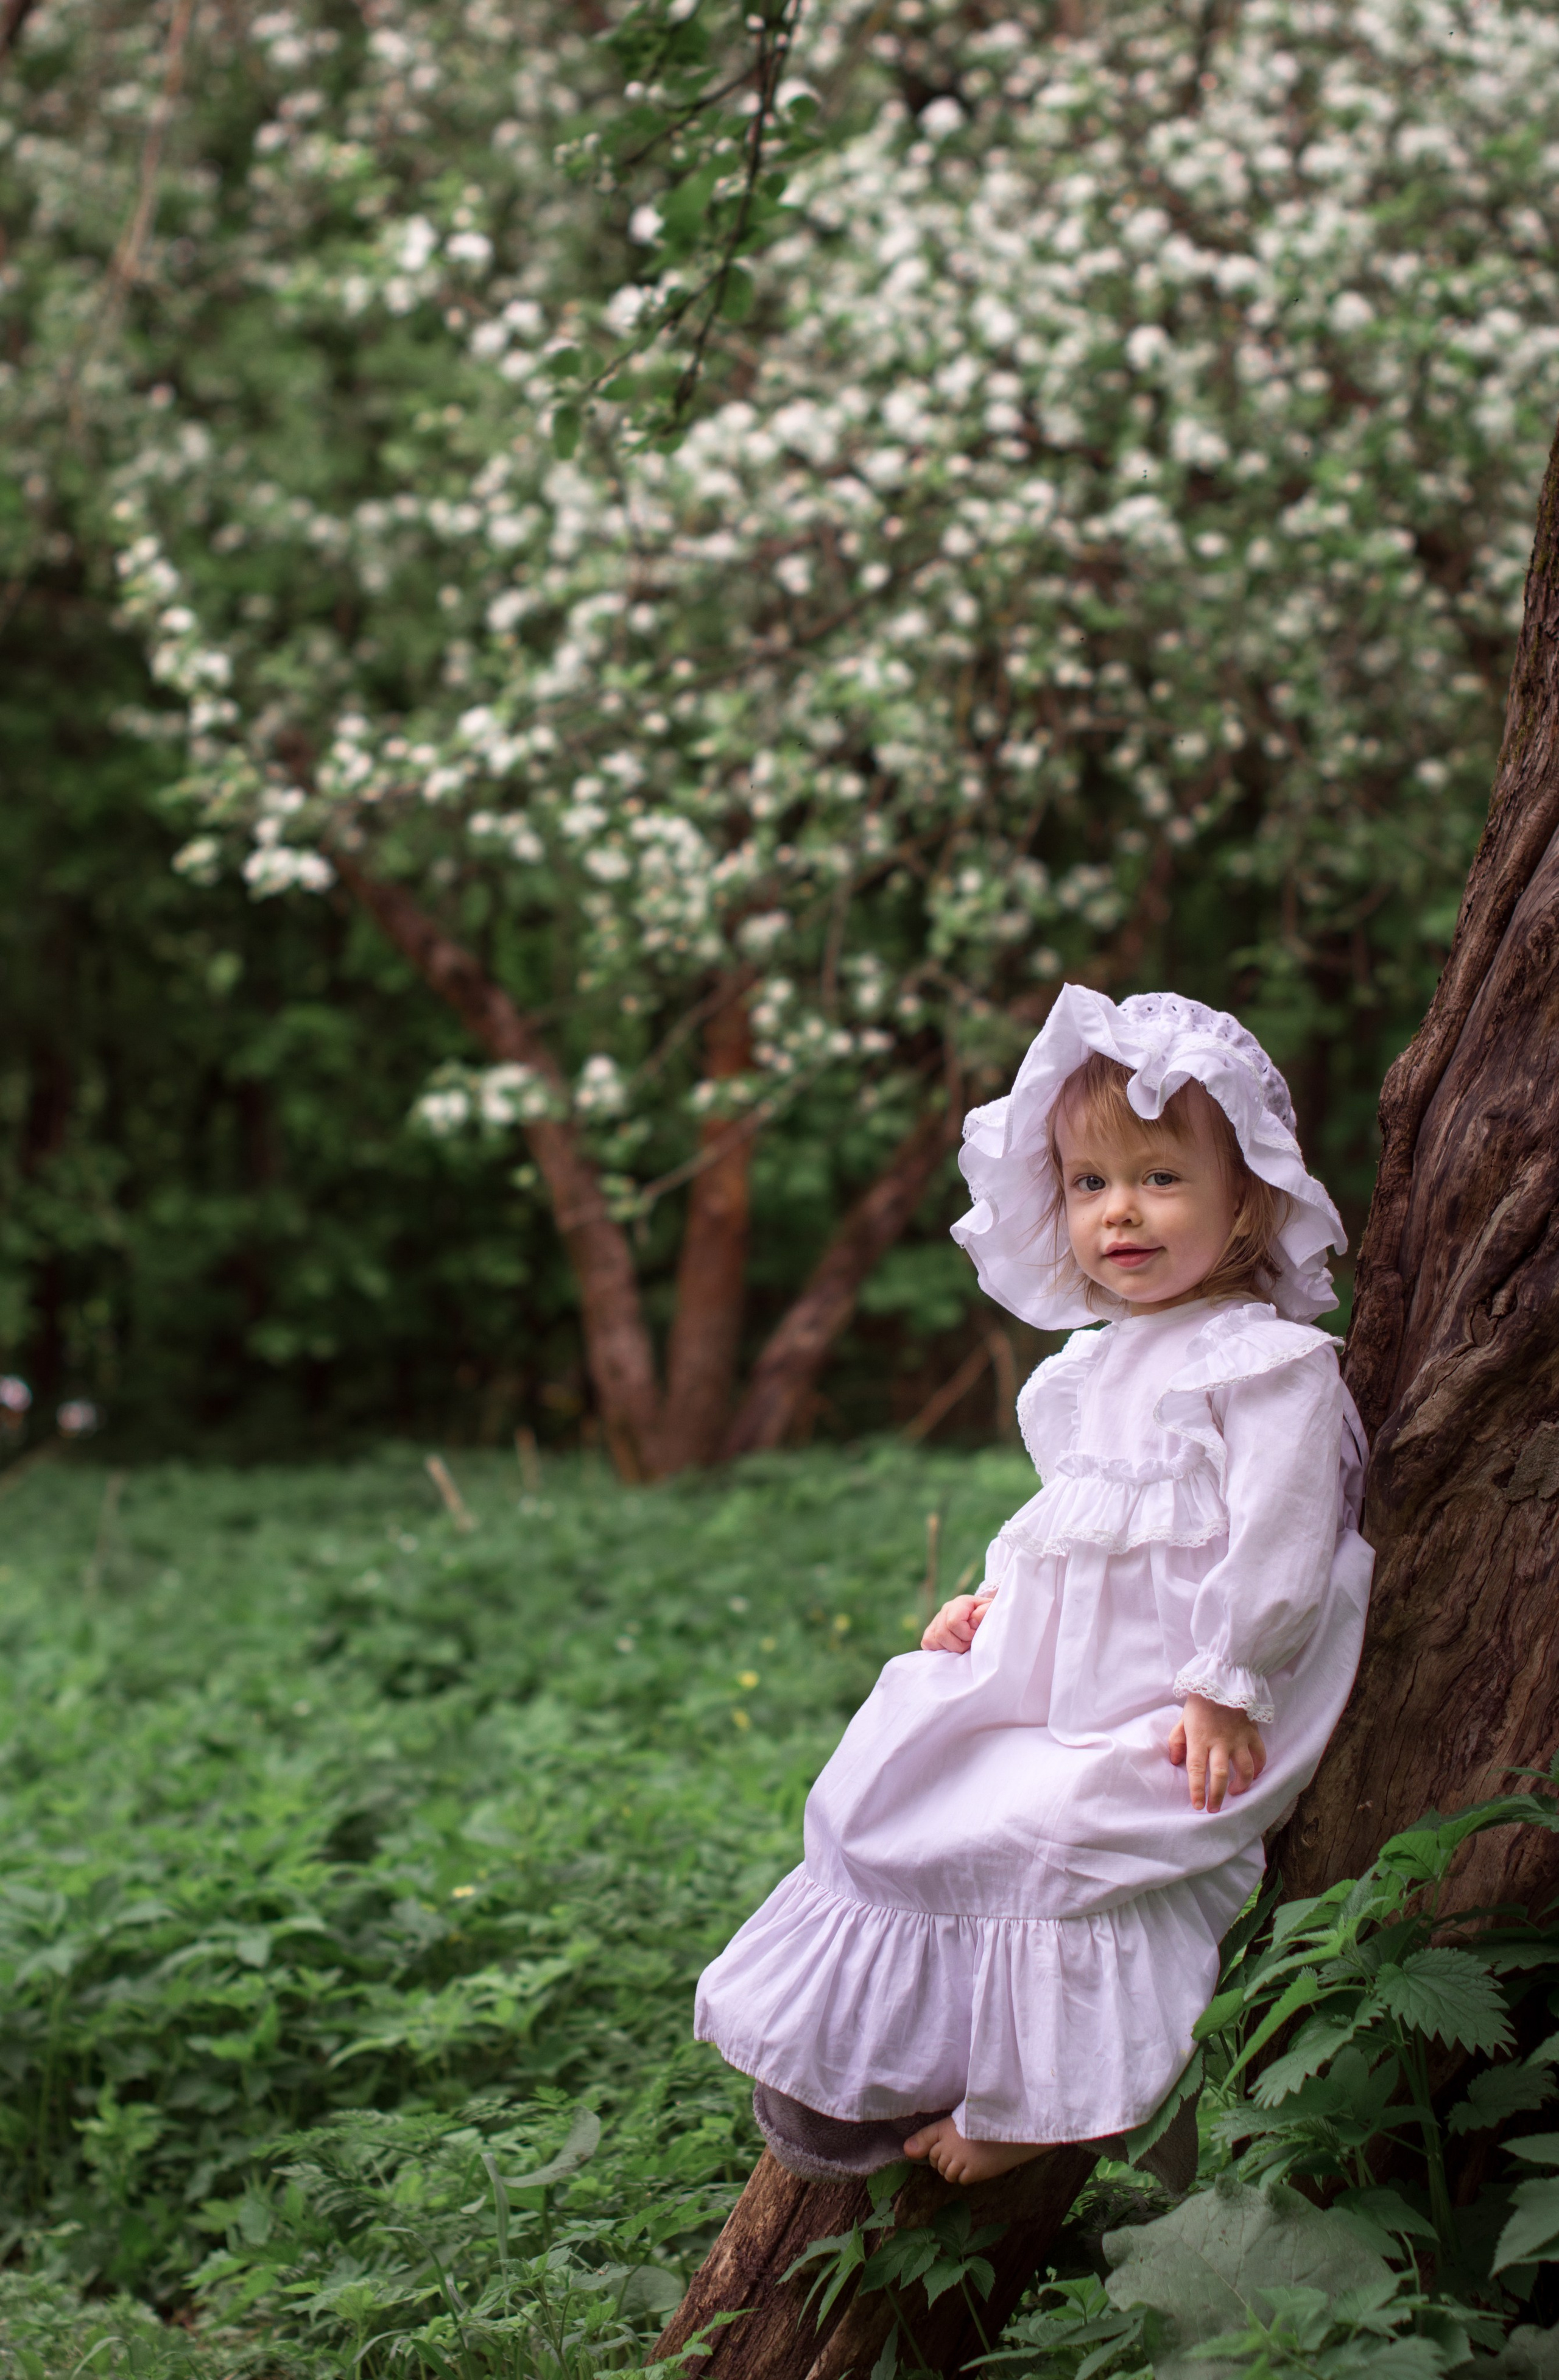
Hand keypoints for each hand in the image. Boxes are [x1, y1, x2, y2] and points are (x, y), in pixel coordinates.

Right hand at [922, 1593, 992, 1652]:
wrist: (983, 1621)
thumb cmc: (988, 1618)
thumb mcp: (992, 1613)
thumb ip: (986, 1613)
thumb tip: (973, 1620)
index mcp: (961, 1603)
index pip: (954, 1622)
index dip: (966, 1634)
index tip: (975, 1635)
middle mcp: (946, 1609)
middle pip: (942, 1634)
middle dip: (959, 1644)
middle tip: (970, 1643)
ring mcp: (936, 1620)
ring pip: (932, 1640)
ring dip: (950, 1648)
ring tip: (962, 1645)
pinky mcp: (930, 1632)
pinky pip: (927, 1643)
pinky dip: (940, 1649)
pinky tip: (952, 1647)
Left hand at [1168, 1692, 1266, 1812]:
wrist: (1221, 1682)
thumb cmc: (1199, 1704)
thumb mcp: (1182, 1721)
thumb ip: (1177, 1741)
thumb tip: (1176, 1761)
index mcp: (1199, 1739)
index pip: (1197, 1770)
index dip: (1197, 1790)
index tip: (1198, 1806)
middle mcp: (1219, 1742)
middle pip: (1220, 1774)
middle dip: (1218, 1796)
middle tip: (1215, 1809)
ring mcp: (1238, 1738)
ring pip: (1244, 1769)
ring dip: (1241, 1785)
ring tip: (1235, 1792)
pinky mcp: (1251, 1734)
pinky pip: (1259, 1755)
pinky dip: (1258, 1768)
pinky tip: (1253, 1775)